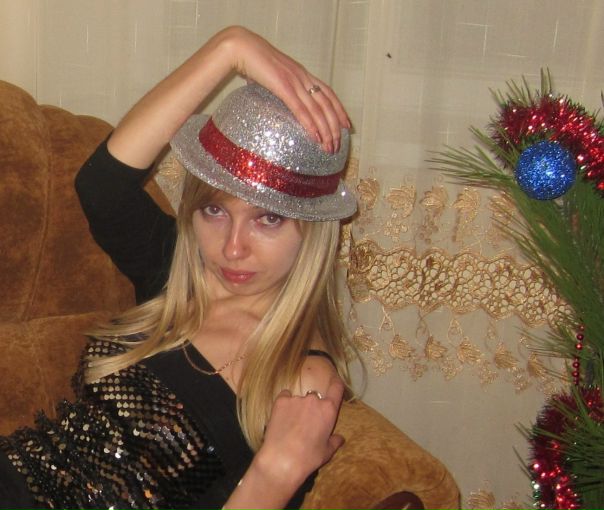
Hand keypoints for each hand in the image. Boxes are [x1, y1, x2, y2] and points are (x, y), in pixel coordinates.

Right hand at [220, 26, 350, 153]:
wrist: (241, 46)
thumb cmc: (252, 60)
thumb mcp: (272, 75)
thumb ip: (277, 87)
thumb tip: (273, 100)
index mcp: (302, 73)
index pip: (329, 93)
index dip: (340, 110)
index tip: (347, 126)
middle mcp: (303, 77)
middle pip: (327, 105)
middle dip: (335, 127)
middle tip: (338, 145)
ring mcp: (294, 82)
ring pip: (317, 110)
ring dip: (326, 131)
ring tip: (329, 147)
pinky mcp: (283, 87)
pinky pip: (300, 109)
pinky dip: (310, 125)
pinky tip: (316, 137)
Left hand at [252, 373, 344, 489]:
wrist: (282, 460)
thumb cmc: (308, 458)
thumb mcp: (326, 452)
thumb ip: (334, 442)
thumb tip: (340, 438)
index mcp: (328, 410)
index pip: (336, 388)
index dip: (336, 383)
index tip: (334, 381)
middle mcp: (314, 400)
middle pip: (315, 397)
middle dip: (312, 407)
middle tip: (306, 423)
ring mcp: (296, 398)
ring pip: (299, 399)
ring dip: (297, 407)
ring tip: (291, 425)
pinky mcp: (281, 401)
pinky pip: (285, 397)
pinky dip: (284, 404)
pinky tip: (281, 417)